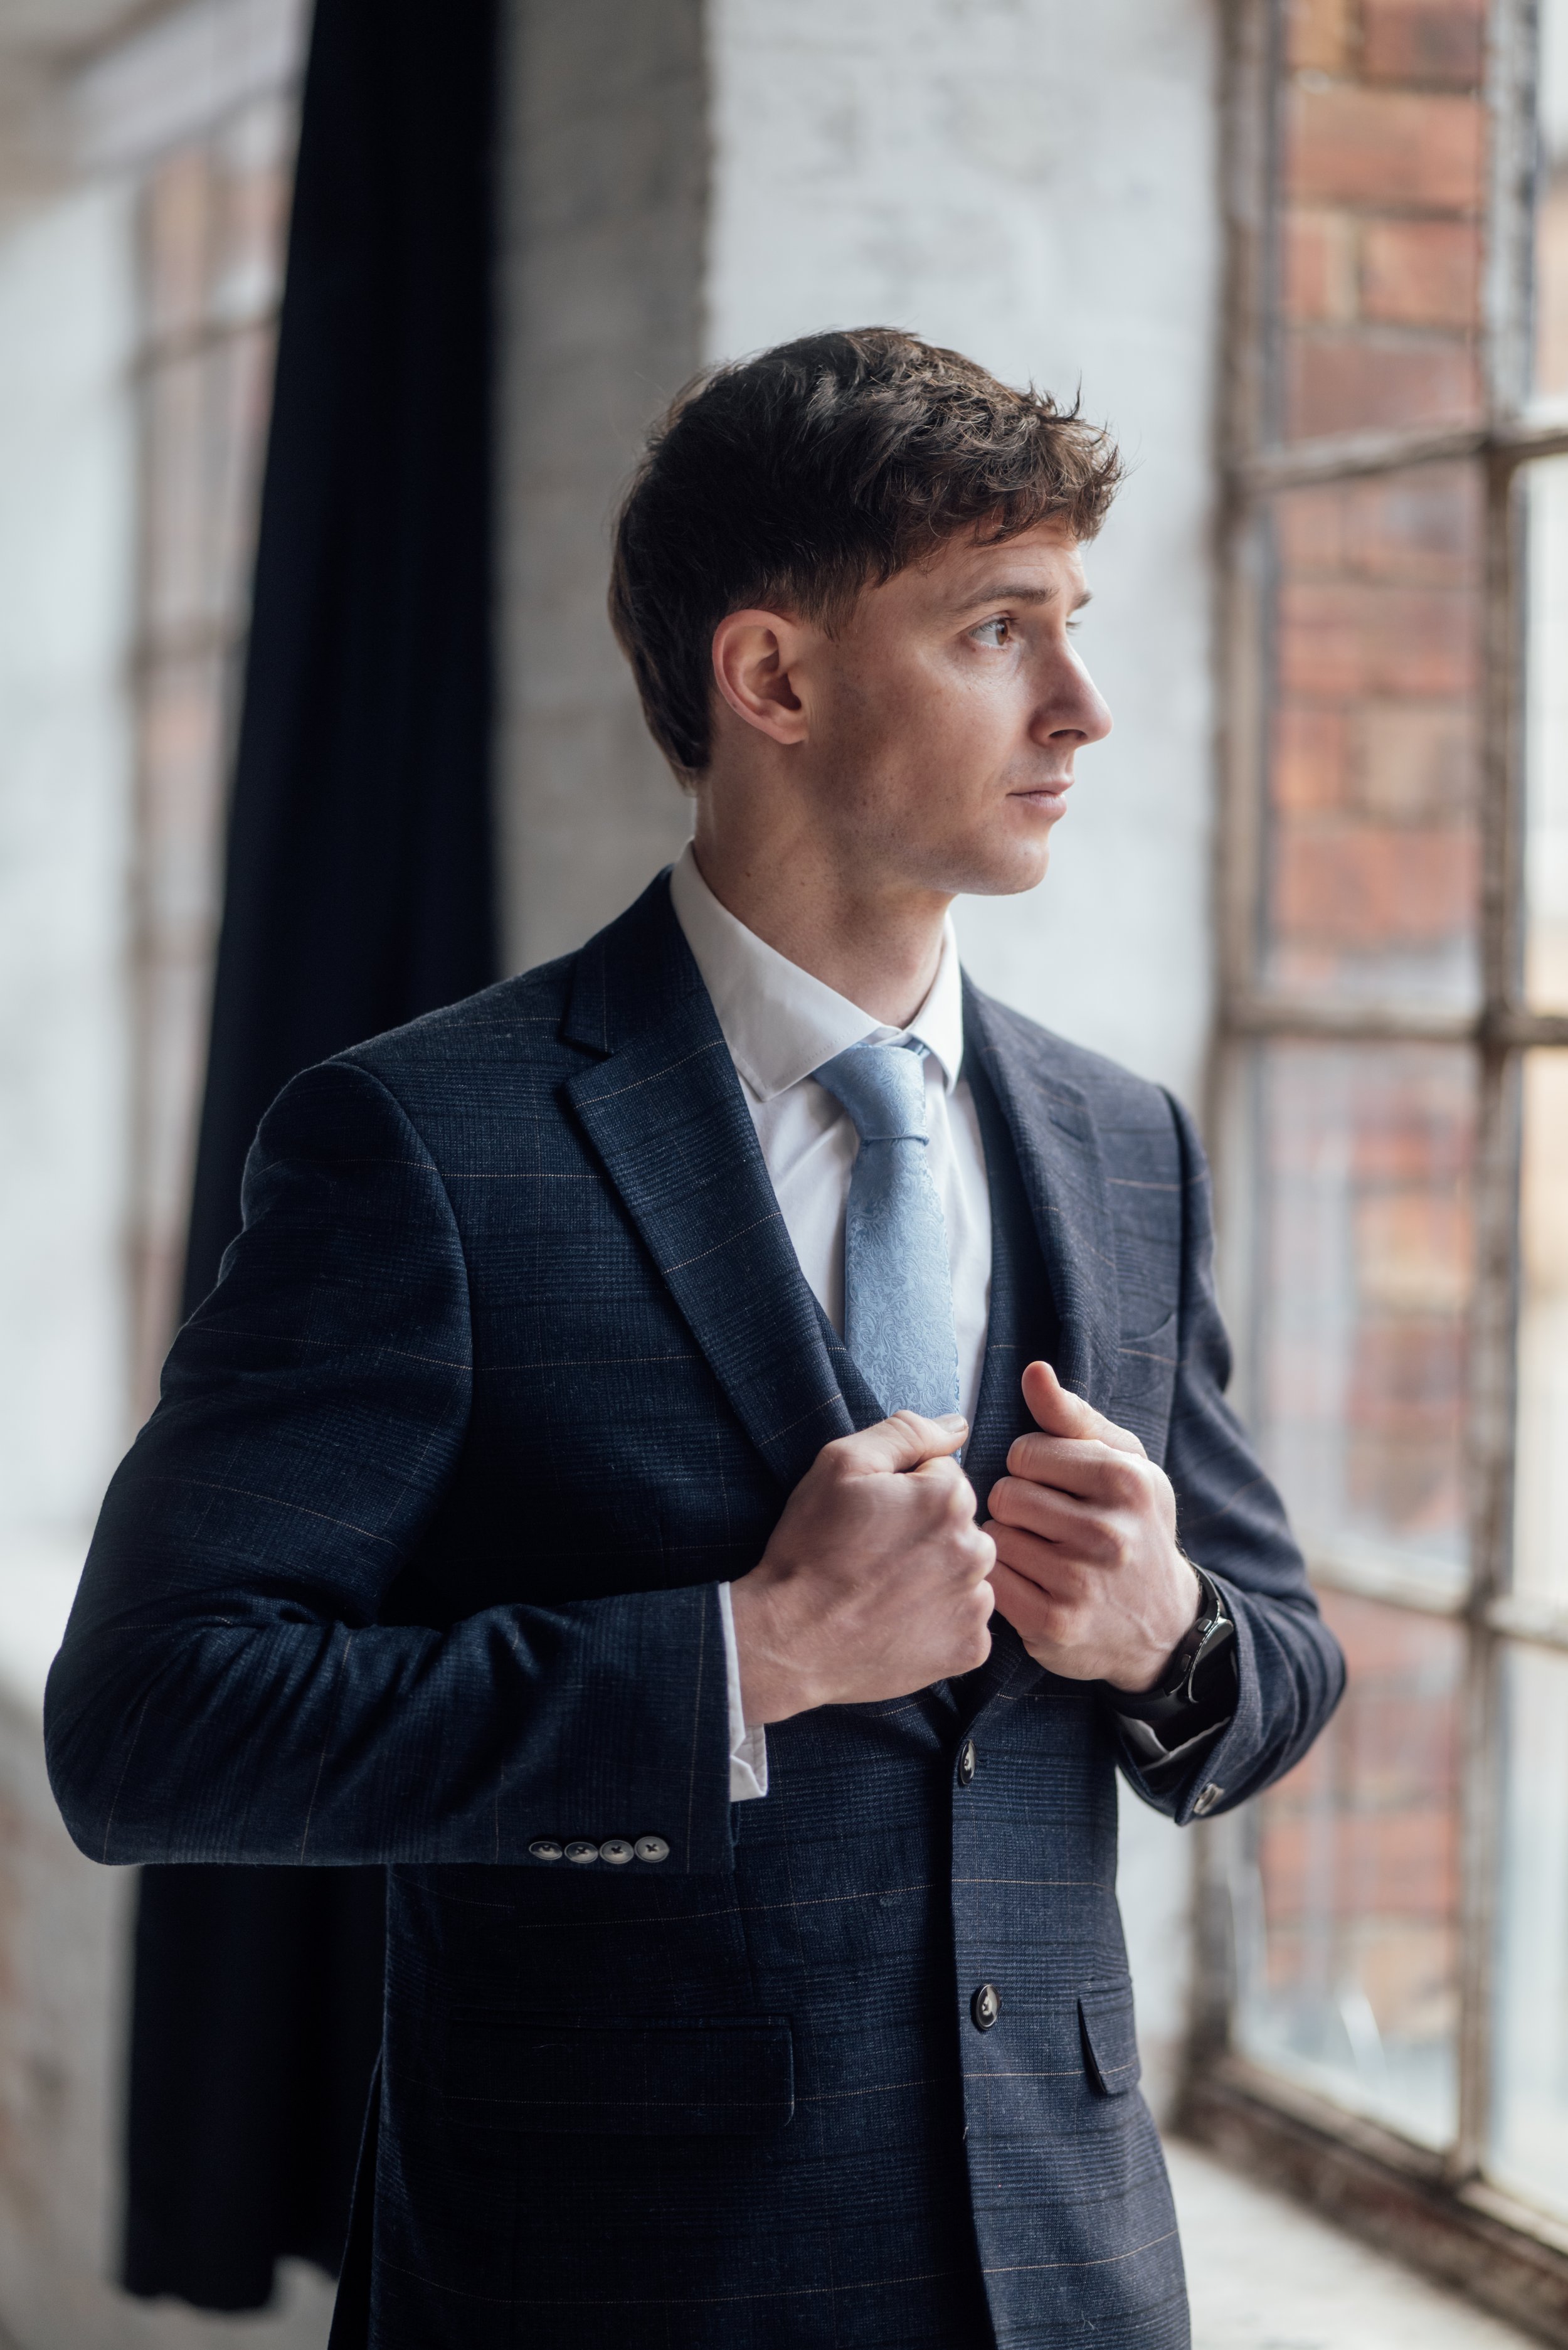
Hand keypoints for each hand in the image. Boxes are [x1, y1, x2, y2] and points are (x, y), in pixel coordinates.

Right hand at [729, 1412, 995, 1724]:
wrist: (791, 1641)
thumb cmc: (811, 1550)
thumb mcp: (841, 1466)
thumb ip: (905, 1433)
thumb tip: (957, 1426)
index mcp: (949, 1499)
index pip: (942, 1475)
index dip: (902, 1490)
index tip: (871, 1516)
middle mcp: (976, 1550)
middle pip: (958, 1524)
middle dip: (924, 1531)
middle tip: (873, 1555)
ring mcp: (975, 1605)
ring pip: (963, 1572)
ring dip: (934, 1575)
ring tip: (883, 1591)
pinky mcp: (969, 1649)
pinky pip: (963, 1621)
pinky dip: (938, 1621)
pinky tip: (898, 1622)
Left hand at [986, 1361, 1199, 1691]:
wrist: (1163, 1624)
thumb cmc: (1133, 1525)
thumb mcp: (1122, 1464)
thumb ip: (1072, 1416)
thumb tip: (1034, 1371)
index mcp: (1125, 1480)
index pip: (1024, 1452)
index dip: (1032, 1468)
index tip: (1055, 1487)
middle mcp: (1107, 1533)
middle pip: (1005, 1493)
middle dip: (1018, 1505)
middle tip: (1048, 1524)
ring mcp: (1079, 1583)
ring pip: (994, 1537)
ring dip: (1009, 1543)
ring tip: (1042, 1553)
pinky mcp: (1053, 1624)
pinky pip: (992, 1580)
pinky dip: (1004, 1580)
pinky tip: (1032, 1583)